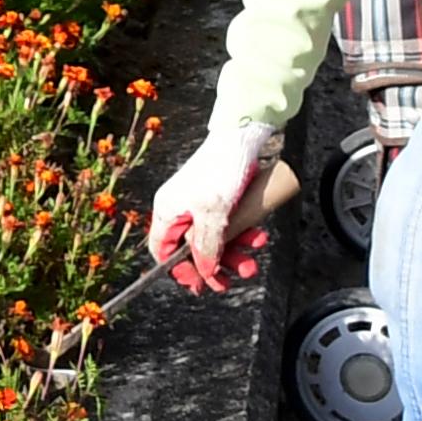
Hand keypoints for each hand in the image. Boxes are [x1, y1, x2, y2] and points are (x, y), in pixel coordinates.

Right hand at [145, 122, 279, 292]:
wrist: (244, 137)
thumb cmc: (221, 169)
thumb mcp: (213, 215)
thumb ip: (206, 247)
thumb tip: (205, 272)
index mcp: (168, 211)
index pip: (163, 251)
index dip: (181, 270)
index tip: (202, 283)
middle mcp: (182, 209)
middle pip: (194, 250)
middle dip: (217, 265)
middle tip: (234, 278)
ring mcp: (202, 204)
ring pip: (215, 240)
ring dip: (235, 253)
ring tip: (253, 259)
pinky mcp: (221, 199)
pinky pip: (230, 225)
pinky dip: (243, 233)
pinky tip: (258, 235)